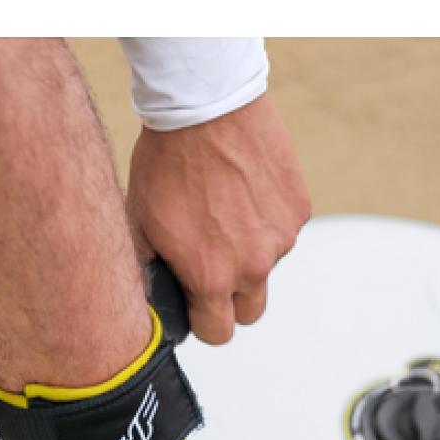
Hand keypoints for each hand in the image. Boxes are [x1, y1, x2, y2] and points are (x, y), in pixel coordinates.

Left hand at [126, 93, 310, 344]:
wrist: (205, 106)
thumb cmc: (165, 162)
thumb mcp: (140, 223)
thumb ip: (154, 271)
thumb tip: (157, 297)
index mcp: (211, 278)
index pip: (217, 334)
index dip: (204, 322)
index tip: (195, 304)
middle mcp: (252, 266)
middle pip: (249, 312)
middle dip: (230, 299)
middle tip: (211, 264)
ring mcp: (281, 238)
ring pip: (266, 266)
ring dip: (249, 252)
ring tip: (223, 209)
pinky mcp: (298, 209)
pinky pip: (282, 230)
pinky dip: (266, 219)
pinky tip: (243, 188)